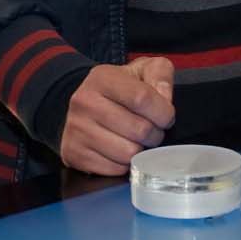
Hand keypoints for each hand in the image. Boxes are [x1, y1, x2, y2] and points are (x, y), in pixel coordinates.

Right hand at [60, 58, 175, 175]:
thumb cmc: (119, 90)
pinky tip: (121, 150)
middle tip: (151, 129)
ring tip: (136, 140)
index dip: (164, 112)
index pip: (143, 98)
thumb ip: (160, 74)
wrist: (85, 106)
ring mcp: (77, 129)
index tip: (166, 116)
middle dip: (155, 133)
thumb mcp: (142, 70)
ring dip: (141, 151)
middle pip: (139, 129)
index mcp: (102, 78)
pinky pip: (115, 169)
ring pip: (129, 153)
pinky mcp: (75, 153)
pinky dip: (124, 164)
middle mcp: (85, 102)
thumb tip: (164, 98)